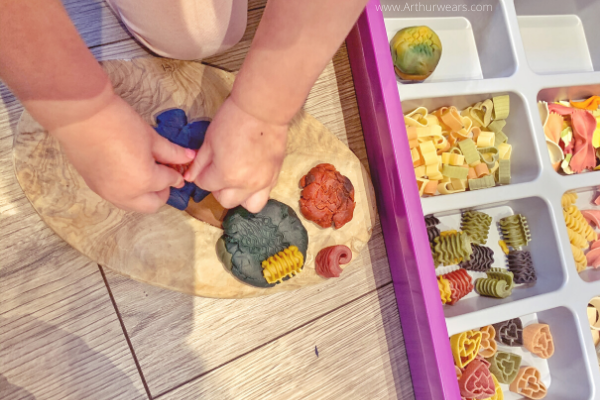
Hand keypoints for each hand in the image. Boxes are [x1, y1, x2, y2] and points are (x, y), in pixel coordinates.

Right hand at [51, 94, 195, 212]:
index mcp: (144, 181)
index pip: (167, 182)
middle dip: (162, 193)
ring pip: (133, 205)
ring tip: (145, 174)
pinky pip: (117, 198)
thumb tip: (189, 157)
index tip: (177, 170)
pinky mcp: (93, 187)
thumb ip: (171, 152)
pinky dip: (127, 192)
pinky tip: (127, 173)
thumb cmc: (119, 123)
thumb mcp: (150, 138)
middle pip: (152, 205)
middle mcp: (126, 194)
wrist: (80, 117)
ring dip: (143, 196)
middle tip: (163, 175)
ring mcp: (108, 193)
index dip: (175, 175)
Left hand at [184, 97, 287, 212]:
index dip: (202, 175)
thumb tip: (190, 176)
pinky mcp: (275, 176)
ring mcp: (263, 182)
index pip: (206, 185)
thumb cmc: (233, 119)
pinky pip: (265, 194)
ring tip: (238, 181)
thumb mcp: (210, 140)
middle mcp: (245, 185)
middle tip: (218, 173)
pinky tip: (252, 175)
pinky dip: (256, 189)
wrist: (263, 109)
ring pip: (249, 205)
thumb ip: (200, 163)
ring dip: (240, 196)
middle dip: (218, 189)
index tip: (204, 167)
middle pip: (225, 200)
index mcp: (225, 175)